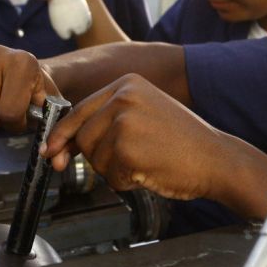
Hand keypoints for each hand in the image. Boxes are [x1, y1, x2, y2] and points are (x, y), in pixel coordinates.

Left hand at [42, 74, 244, 200]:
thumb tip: (58, 148)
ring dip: (115, 171)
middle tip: (131, 160)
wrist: (216, 159)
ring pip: (95, 159)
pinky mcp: (127, 149)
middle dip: (99, 157)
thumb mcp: (143, 115)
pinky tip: (151, 171)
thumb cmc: (183, 143)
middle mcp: (123, 97)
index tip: (50, 150)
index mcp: (126, 84)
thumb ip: (105, 123)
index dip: (61, 135)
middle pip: (83, 137)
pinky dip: (127, 182)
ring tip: (147, 161)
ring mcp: (124, 122)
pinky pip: (110, 176)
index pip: (78, 111)